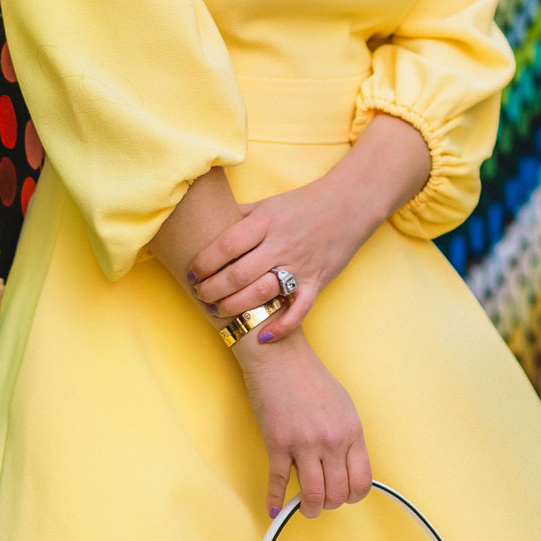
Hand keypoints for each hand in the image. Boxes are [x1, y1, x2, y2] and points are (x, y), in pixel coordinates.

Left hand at [187, 175, 371, 341]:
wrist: (349, 204)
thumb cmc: (303, 204)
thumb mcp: (268, 204)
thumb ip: (239, 215)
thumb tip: (207, 222)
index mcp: (265, 222)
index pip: (226, 245)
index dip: (204, 263)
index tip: (191, 273)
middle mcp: (281, 244)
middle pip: (238, 273)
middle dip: (212, 290)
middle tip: (200, 295)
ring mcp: (300, 264)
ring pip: (262, 293)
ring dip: (236, 307)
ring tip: (220, 311)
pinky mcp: (316, 281)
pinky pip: (299, 309)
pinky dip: (282, 326)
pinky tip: (263, 336)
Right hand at [232, 334, 371, 516]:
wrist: (280, 358)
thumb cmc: (310, 379)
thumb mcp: (343, 407)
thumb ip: (346, 438)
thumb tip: (344, 467)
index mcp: (351, 432)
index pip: (362, 481)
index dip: (353, 496)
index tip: (345, 496)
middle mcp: (331, 441)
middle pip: (338, 493)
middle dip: (330, 504)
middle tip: (322, 501)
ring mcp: (304, 444)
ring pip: (313, 495)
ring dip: (308, 508)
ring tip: (304, 507)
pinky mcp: (278, 444)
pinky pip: (278, 482)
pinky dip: (276, 500)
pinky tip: (275, 507)